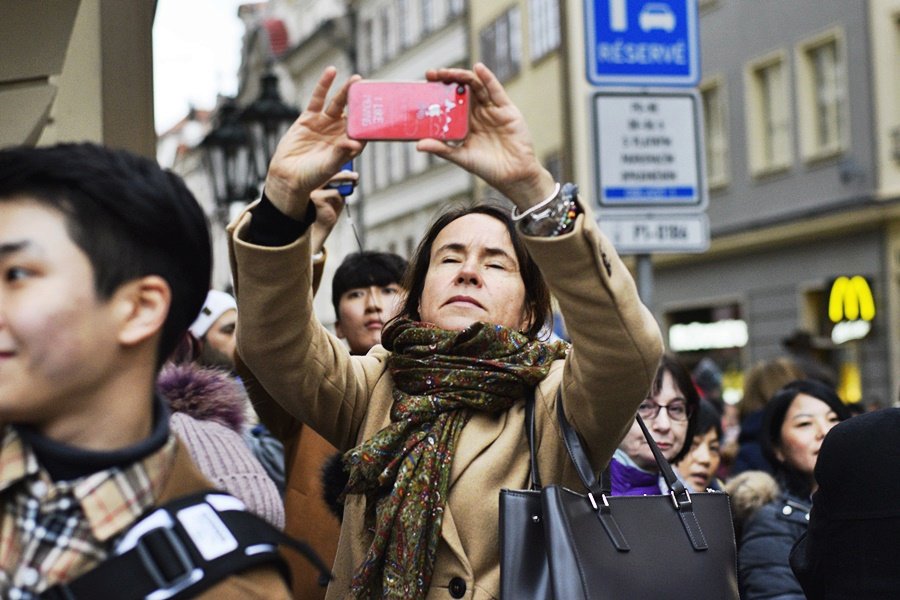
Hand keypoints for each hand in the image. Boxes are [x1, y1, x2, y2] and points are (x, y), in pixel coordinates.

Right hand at [264, 67, 364, 219]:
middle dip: (362, 102)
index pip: (364, 130)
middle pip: (353, 113)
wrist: (287, 176)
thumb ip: (340, 153)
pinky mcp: (309, 117)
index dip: (372, 121)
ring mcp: (325, 123)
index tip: (381, 110)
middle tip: (371, 88)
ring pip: (338, 103)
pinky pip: (318, 99)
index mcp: (349, 145)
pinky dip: (324, 85)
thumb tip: (354, 142)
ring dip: (346, 91)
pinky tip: (331, 72)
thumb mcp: (328, 166)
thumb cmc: (312, 177)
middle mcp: (339, 133)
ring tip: (356, 79)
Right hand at [309, 171, 357, 252]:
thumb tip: (352, 174)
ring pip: (333, 180)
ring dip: (344, 188)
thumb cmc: (331, 210)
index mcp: (316, 181)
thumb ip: (343, 185)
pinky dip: (339, 199)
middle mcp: (312, 183)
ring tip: (343, 198)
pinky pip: (335, 193)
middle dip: (346, 174)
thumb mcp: (339, 195)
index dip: (342, 171)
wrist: (324, 225)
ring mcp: (313, 188)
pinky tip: (334, 206)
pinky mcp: (316, 196)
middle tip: (356, 177)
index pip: (329, 171)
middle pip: (331, 173)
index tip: (353, 174)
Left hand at [416, 63, 554, 210]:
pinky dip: (487, 78)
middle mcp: (478, 113)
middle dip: (447, 79)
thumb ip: (442, 149)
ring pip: (476, 87)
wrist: (513, 176)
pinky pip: (496, 90)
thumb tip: (418, 145)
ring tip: (448, 72)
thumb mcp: (461, 157)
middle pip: (461, 90)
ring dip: (462, 76)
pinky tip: (478, 68)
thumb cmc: (488, 168)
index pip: (450, 102)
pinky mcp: (507, 109)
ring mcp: (492, 109)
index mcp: (465, 123)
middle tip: (432, 74)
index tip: (423, 84)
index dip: (438, 92)